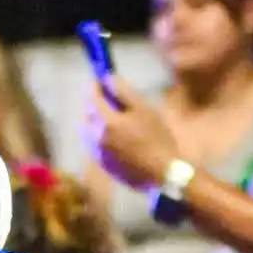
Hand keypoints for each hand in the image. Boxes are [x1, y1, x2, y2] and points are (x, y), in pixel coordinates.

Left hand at [83, 75, 180, 190]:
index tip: (98, 79)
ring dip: (97, 120)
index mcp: (106, 122)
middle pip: (89, 114)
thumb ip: (124, 92)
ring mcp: (98, 153)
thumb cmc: (157, 138)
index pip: (93, 98)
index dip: (95, 87)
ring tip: (112, 117)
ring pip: (90, 130)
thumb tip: (107, 78)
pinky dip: (100, 135)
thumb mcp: (144, 109)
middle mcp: (96, 137)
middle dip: (95, 103)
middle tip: (108, 98)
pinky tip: (116, 137)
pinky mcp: (103, 164)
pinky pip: (95, 144)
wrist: (163, 173)